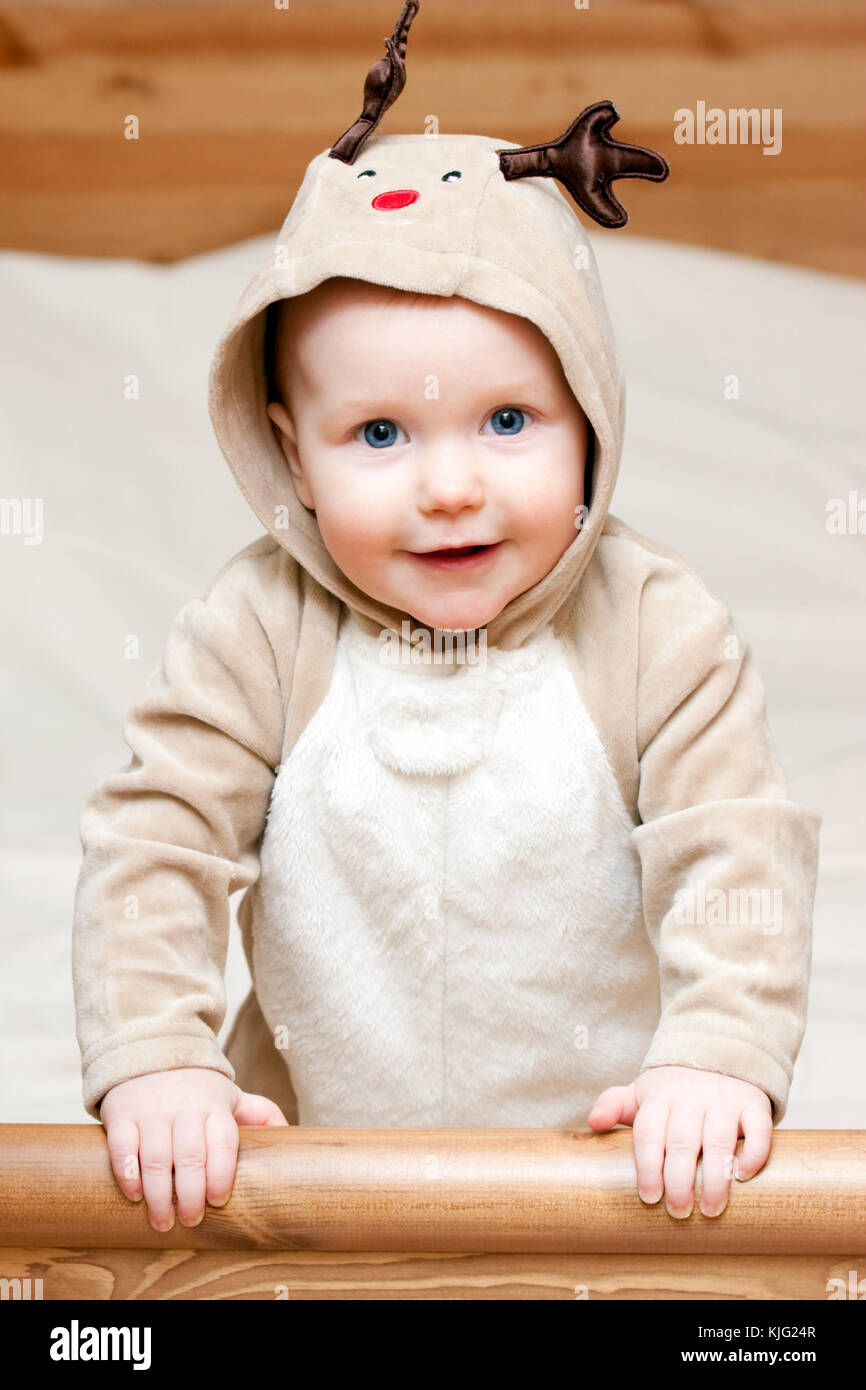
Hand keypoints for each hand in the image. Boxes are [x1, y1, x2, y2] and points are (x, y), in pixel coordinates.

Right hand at [99, 1067, 287, 1233]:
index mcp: (215, 1106)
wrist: (149, 1052)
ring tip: (163, 1222)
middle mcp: (184, 1108)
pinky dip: (128, 1174)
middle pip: (190, 1157)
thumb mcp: (230, 1094)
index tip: (218, 1200)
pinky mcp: (122, 1114)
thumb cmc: (196, 1087)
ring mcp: (152, 1112)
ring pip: (156, 1159)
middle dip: (190, 1195)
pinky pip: (124, 1148)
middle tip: (190, 1220)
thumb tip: (289, 1134)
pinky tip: (134, 1195)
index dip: (221, 1174)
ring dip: (159, 1196)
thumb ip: (260, 1113)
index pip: (223, 1142)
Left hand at [587, 1065, 772, 1218]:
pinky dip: (754, 1152)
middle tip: (678, 1211)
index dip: (648, 1166)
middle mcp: (691, 1097)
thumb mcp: (642, 1092)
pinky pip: (758, 1128)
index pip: (649, 1132)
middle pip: (681, 1141)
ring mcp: (724, 1099)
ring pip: (718, 1139)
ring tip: (710, 1209)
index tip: (650, 1197)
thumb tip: (593, 1123)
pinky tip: (743, 1175)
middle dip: (679, 1180)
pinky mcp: (752, 1104)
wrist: (717, 1052)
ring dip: (715, 1177)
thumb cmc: (674, 1089)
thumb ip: (614, 1105)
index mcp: (660, 1096)